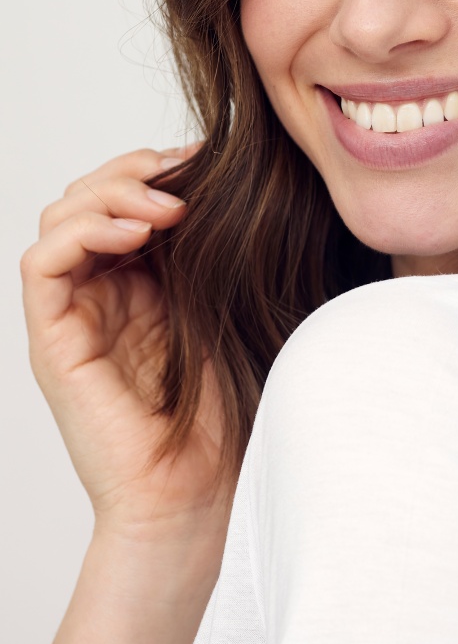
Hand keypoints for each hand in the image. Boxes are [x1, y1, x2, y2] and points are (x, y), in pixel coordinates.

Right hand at [21, 146, 230, 542]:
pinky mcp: (54, 340)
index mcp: (144, 280)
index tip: (208, 157)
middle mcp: (102, 290)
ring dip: (111, 193)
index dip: (158, 167)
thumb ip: (212, 250)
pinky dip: (84, 231)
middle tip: (185, 171)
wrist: (199, 485)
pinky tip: (138, 231)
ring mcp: (75, 313)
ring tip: (168, 205)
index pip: (126, 198)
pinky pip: (42, 263)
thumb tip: (228, 181)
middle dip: (133, 170)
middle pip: (88, 197)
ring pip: (61, 217)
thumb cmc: (224, 405)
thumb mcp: (228, 304)